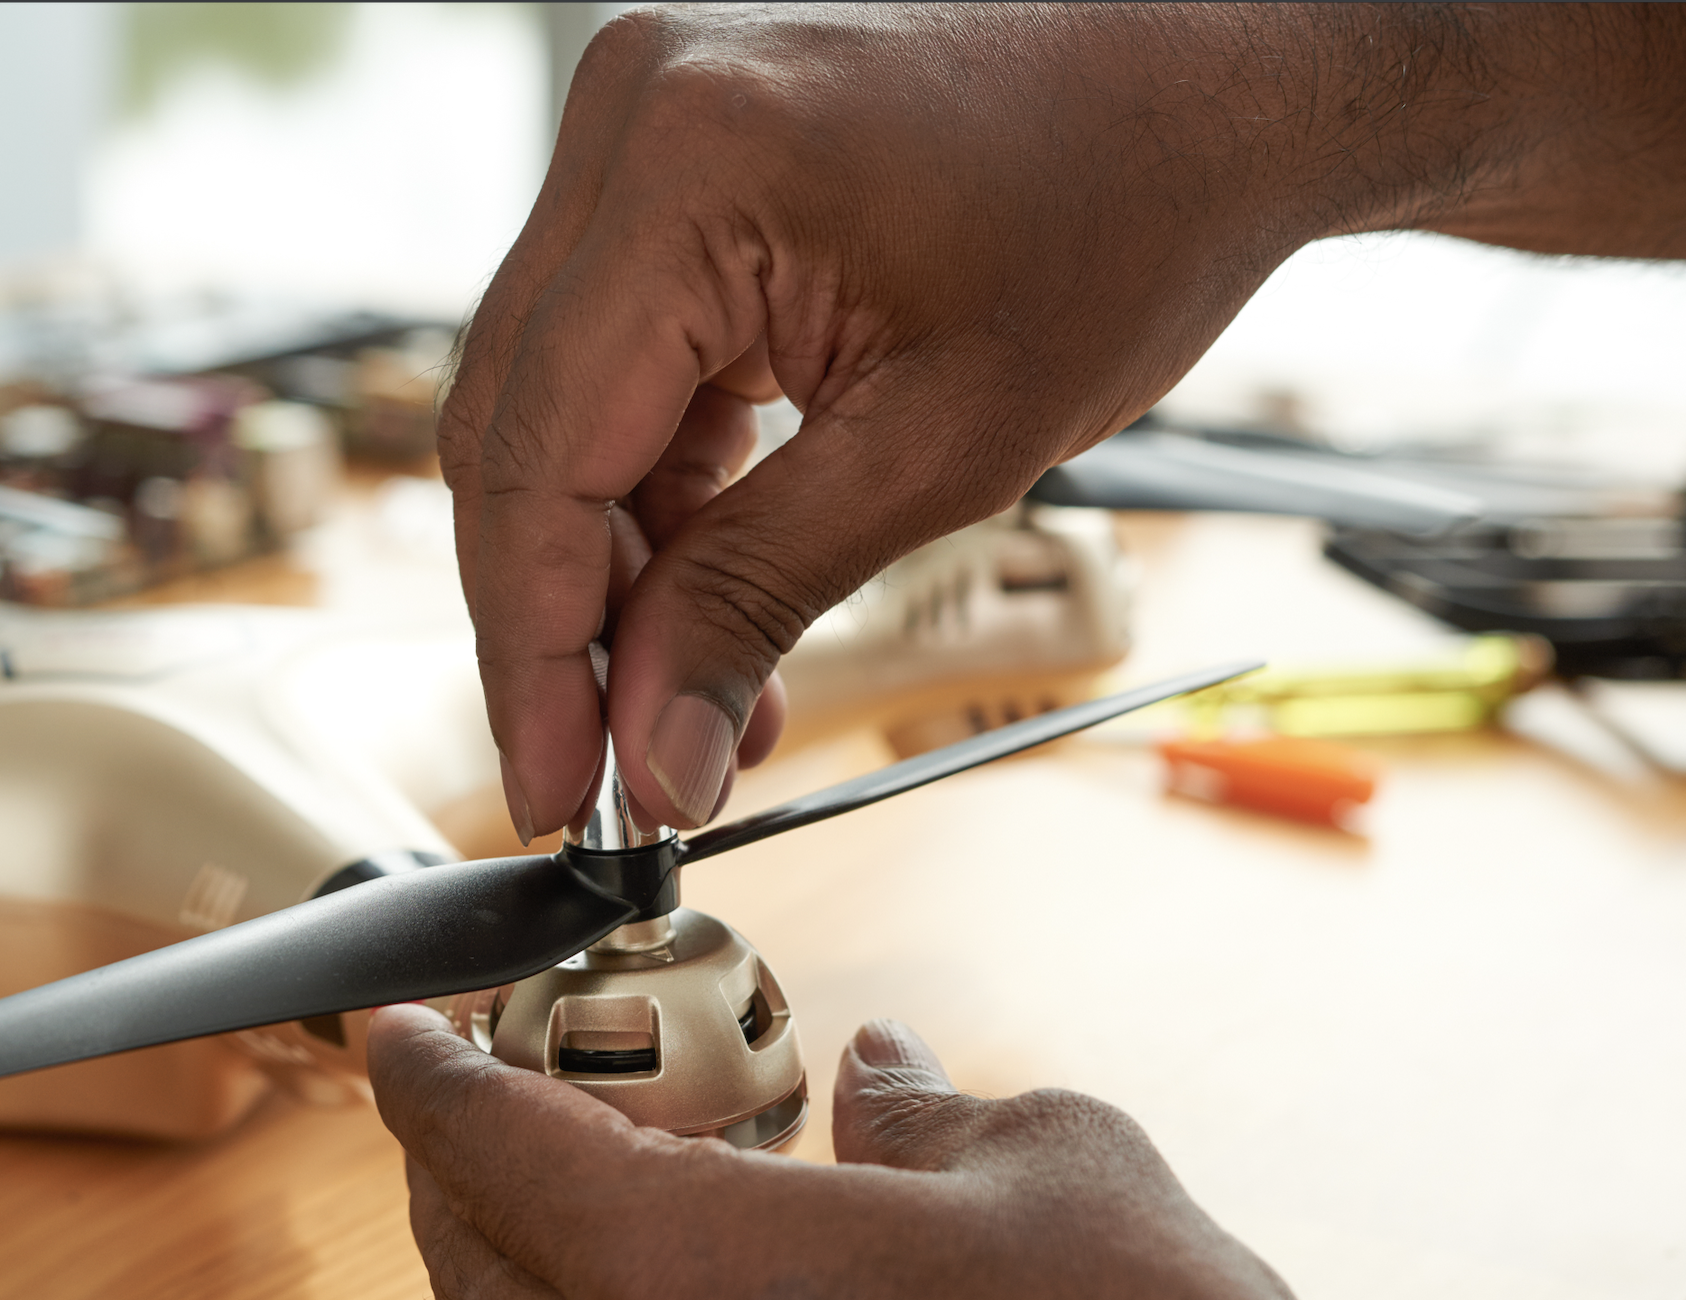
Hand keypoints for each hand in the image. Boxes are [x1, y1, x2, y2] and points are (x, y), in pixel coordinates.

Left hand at [369, 1005, 1462, 1299]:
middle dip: (458, 1166)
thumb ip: (925, 1109)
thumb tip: (880, 1066)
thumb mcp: (1050, 1172)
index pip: (480, 1144)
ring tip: (612, 1183)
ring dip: (539, 1262)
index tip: (399, 1032)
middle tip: (499, 1091)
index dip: (424, 1071)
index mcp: (682, 1276)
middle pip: (468, 1266)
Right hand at [442, 3, 1685, 837]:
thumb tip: (654, 752)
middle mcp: (632, 123)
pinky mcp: (675, 176)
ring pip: (557, 413)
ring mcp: (645, 138)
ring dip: (612, 572)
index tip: (559, 788)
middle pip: (518, 435)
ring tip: (691, 705)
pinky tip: (704, 599)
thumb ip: (761, 602)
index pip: (536, 456)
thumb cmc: (1126, 213)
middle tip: (608, 774)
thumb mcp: (943, 447)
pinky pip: (618, 367)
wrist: (1206, 85)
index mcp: (690, 168)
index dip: (534, 652)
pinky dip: (654, 493)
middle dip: (561, 626)